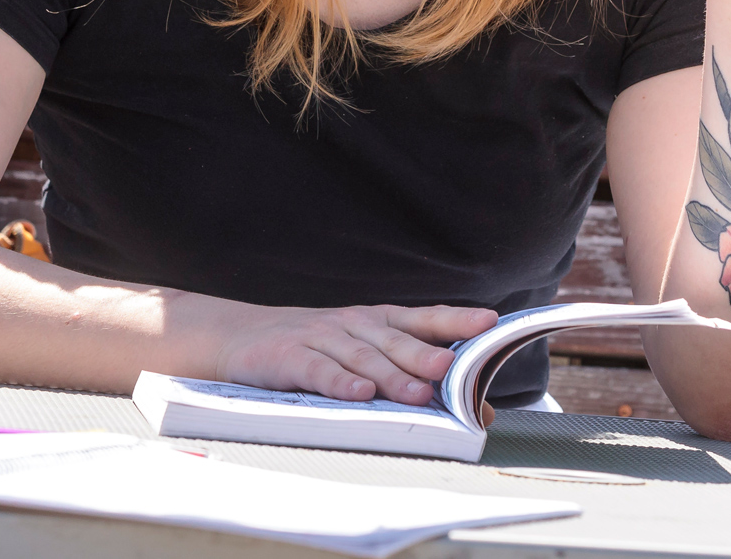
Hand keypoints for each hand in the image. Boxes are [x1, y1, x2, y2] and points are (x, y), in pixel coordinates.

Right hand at [213, 303, 496, 406]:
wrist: (240, 337)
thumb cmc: (316, 349)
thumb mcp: (364, 358)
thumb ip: (418, 379)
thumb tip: (484, 412)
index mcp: (377, 322)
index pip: (423, 318)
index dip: (455, 320)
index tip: (489, 322)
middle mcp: (354, 325)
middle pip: (394, 339)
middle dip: (424, 353)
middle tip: (449, 368)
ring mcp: (321, 338)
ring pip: (361, 357)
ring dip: (390, 374)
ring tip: (416, 392)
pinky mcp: (289, 357)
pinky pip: (318, 370)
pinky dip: (339, 382)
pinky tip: (358, 394)